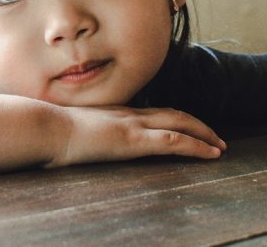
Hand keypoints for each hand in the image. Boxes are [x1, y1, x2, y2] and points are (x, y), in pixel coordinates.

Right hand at [52, 106, 226, 166]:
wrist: (47, 127)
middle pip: (175, 114)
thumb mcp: (76, 131)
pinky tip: (210, 154)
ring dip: (204, 135)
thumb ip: (88, 133)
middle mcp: (131, 114)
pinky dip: (196, 146)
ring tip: (220, 148)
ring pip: (180, 125)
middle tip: (217, 139)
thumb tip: (87, 141)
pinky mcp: (134, 140)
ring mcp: (134, 125)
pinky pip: (173, 142)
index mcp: (119, 113)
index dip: (178, 120)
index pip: (156, 112)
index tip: (192, 129)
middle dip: (199, 126)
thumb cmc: (54, 132)